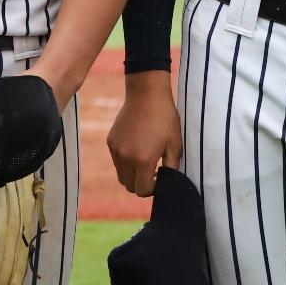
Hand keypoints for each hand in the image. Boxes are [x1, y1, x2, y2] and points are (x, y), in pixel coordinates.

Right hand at [106, 73, 181, 195]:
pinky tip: (136, 148)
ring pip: (121, 175)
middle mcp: (126, 157)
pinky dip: (125, 162)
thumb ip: (171, 168)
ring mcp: (116, 149)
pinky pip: (116, 161)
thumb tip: (169, 182)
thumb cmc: (165, 118)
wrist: (146, 94)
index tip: (160, 180)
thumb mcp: (175, 145)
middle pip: (129, 186)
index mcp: (143, 160)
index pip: (143, 190)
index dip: (153, 190)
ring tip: (144, 162)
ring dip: (131, 175)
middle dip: (141, 184)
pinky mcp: (110, 141)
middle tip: (153, 173)